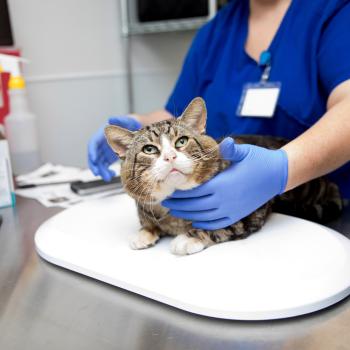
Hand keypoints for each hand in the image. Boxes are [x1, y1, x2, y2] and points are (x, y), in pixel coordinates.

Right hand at [88, 116, 140, 180]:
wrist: (138, 128)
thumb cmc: (132, 124)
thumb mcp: (128, 121)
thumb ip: (120, 120)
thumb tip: (111, 118)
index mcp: (104, 133)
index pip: (93, 143)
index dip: (92, 151)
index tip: (93, 159)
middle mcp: (103, 142)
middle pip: (95, 154)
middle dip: (95, 164)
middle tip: (97, 173)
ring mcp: (106, 150)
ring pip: (99, 162)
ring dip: (101, 170)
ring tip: (108, 177)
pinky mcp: (110, 156)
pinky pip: (105, 165)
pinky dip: (107, 171)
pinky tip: (112, 175)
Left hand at [162, 138, 287, 229]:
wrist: (277, 174)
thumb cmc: (258, 160)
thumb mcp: (244, 151)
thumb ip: (231, 149)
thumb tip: (225, 142)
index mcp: (223, 184)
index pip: (195, 191)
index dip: (180, 193)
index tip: (169, 191)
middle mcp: (225, 200)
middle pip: (195, 206)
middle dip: (179, 204)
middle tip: (166, 202)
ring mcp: (231, 210)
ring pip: (203, 216)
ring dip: (187, 214)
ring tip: (176, 211)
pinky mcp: (236, 215)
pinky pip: (216, 223)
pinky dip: (203, 224)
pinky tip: (195, 221)